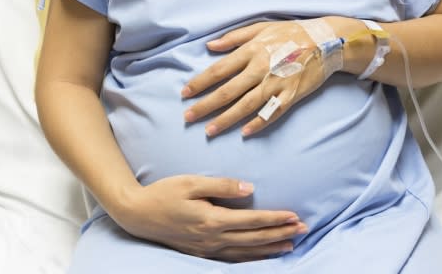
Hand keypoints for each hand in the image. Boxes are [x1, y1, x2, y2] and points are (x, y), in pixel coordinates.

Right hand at [108, 175, 307, 261]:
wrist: (137, 215)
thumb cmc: (164, 194)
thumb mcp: (191, 182)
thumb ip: (222, 186)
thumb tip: (250, 189)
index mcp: (212, 219)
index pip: (252, 220)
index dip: (275, 219)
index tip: (295, 216)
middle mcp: (212, 238)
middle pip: (254, 238)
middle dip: (280, 234)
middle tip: (303, 229)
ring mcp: (206, 249)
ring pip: (246, 252)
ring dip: (270, 248)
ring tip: (291, 245)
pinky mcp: (201, 253)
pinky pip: (232, 259)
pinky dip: (251, 259)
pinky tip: (262, 256)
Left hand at [182, 20, 328, 136]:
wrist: (327, 41)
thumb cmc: (292, 32)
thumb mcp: (261, 27)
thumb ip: (234, 38)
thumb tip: (210, 46)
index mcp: (251, 51)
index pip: (218, 70)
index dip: (200, 83)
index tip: (184, 93)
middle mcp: (261, 68)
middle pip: (227, 91)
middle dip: (205, 106)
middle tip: (188, 117)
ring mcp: (276, 83)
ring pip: (246, 105)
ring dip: (226, 119)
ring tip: (209, 130)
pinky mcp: (291, 95)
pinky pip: (272, 112)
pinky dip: (259, 123)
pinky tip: (245, 133)